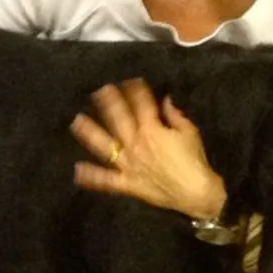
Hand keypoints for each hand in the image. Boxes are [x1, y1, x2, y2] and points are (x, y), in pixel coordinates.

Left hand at [69, 79, 227, 221]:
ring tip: (77, 121)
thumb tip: (166, 100)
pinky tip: (77, 171)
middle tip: (99, 90)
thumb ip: (175, 115)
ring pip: (105, 145)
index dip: (135, 91)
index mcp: (151, 130)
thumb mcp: (189, 133)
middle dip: (109, 103)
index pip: (141, 105)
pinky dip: (92, 176)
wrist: (195, 193)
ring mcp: (128, 163)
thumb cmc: (194, 161)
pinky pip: (106, 180)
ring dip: (90, 132)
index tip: (129, 80)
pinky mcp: (126, 183)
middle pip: (118, 119)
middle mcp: (135, 144)